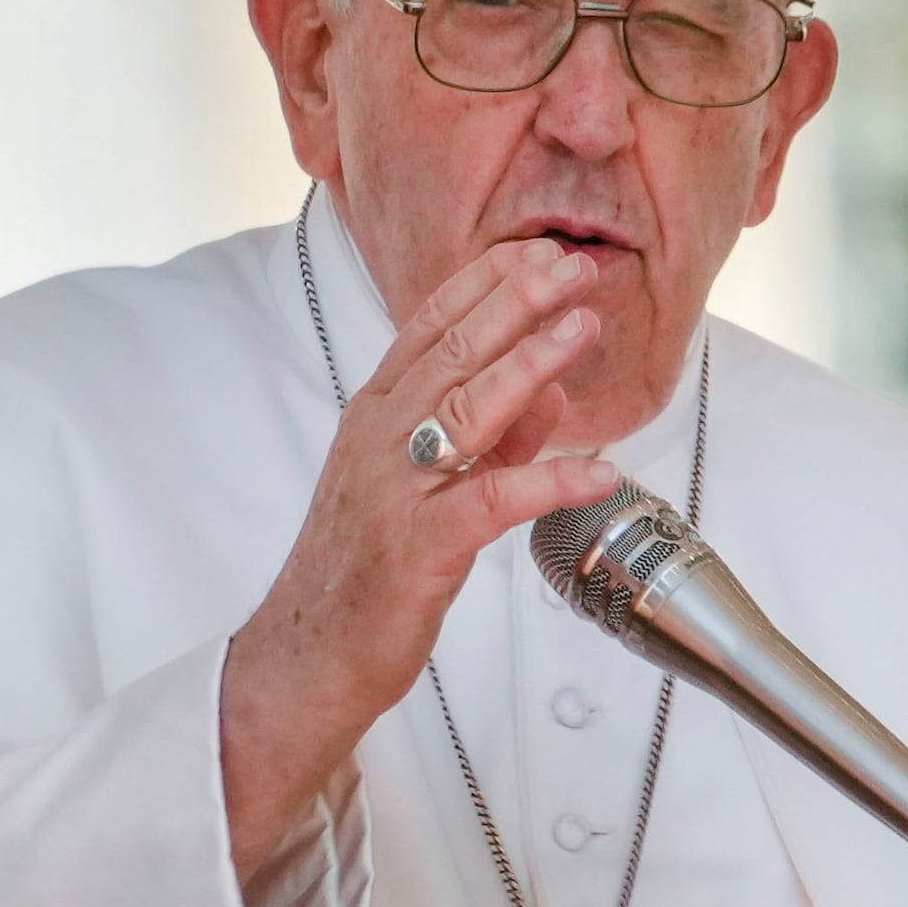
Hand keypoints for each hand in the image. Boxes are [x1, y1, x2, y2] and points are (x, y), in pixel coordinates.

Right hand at [218, 232, 627, 874]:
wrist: (309, 656)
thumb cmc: (365, 572)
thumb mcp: (425, 486)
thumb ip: (491, 436)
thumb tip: (551, 384)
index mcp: (375, 416)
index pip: (430, 326)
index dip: (487, 281)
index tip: (539, 249)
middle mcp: (378, 439)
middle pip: (453, 351)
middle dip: (517, 299)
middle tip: (573, 264)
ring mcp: (395, 490)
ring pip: (467, 409)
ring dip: (530, 361)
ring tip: (583, 327)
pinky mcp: (419, 548)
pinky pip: (493, 502)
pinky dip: (549, 479)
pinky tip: (599, 469)